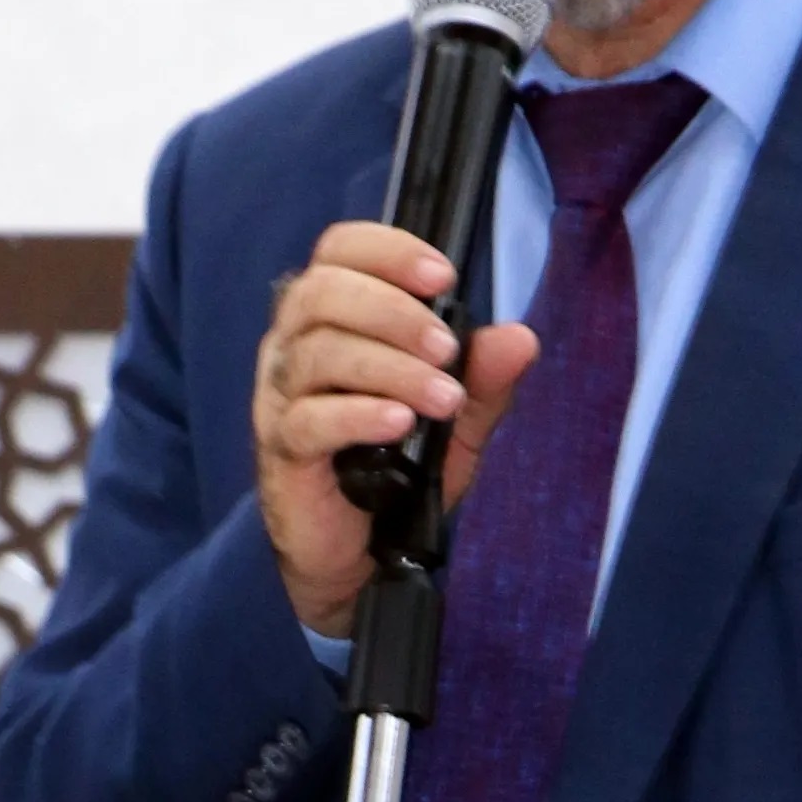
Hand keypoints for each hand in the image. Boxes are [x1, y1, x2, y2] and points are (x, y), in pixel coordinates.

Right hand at [252, 222, 539, 637]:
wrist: (361, 552)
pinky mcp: (280, 447)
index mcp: (333, 314)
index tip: (443, 277)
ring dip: (390, 367)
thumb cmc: (397, 464)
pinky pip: (309, 418)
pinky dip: (359, 414)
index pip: (340, 250)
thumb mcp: (456, 417)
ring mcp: (280, 395)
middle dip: (395, 311)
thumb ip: (485, 377)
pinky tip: (399, 424)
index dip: (388, 251)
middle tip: (448, 349)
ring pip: (319, 353)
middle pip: (323, 292)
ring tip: (442, 396)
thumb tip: (521, 338)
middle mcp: (295, 343)